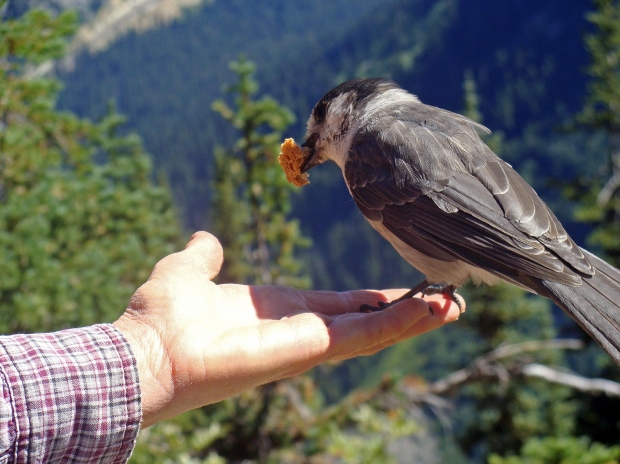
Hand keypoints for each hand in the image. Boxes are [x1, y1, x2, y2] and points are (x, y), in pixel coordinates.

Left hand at [113, 232, 463, 427]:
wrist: (144, 350)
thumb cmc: (161, 318)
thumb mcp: (189, 271)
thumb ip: (204, 256)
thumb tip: (206, 239)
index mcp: (279, 311)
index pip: (338, 305)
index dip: (373, 298)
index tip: (405, 288)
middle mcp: (298, 329)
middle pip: (365, 320)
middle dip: (406, 311)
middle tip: (448, 298)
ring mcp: (305, 343)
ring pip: (373, 330)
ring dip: (413, 318)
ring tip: (452, 304)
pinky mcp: (306, 349)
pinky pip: (361, 336)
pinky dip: (398, 323)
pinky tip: (429, 310)